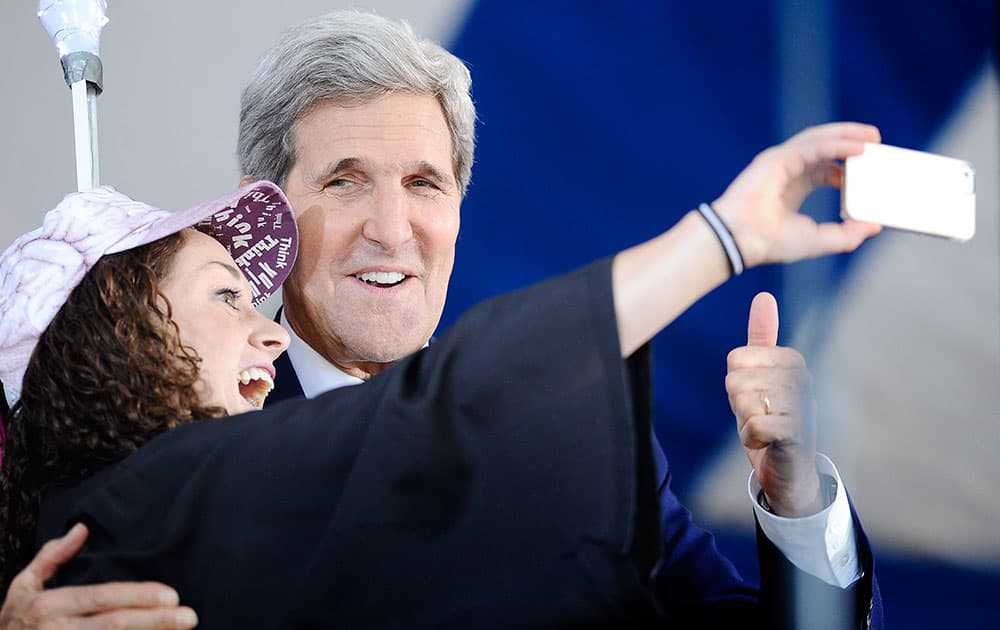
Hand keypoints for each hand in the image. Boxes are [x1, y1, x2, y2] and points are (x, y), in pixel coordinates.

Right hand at [0, 524, 196, 628]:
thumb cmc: (15, 622)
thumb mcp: (22, 586)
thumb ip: (51, 557)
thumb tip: (82, 529)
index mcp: (48, 606)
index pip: (101, 598)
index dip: (137, 596)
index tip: (172, 595)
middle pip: (113, 625)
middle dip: (154, 621)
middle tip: (189, 617)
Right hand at [712, 122, 882, 268]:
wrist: (740, 241)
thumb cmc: (769, 243)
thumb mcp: (818, 240)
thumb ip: (847, 235)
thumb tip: (874, 226)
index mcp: (794, 187)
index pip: (825, 167)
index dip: (847, 165)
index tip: (869, 168)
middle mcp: (788, 170)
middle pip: (824, 146)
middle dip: (851, 140)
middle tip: (877, 141)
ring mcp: (780, 162)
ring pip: (818, 139)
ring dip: (847, 135)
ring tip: (872, 137)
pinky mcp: (777, 159)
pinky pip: (812, 147)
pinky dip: (836, 145)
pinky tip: (857, 148)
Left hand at [726, 292, 820, 516]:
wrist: (790, 469)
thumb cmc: (772, 418)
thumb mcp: (762, 375)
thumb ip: (762, 338)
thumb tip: (764, 296)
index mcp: (793, 360)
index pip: (735, 359)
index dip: (736, 383)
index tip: (755, 396)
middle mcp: (802, 379)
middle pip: (735, 380)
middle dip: (738, 405)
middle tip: (759, 415)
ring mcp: (803, 406)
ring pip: (744, 403)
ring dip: (745, 423)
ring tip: (764, 429)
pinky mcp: (798, 434)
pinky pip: (754, 426)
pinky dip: (751, 439)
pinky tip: (766, 443)